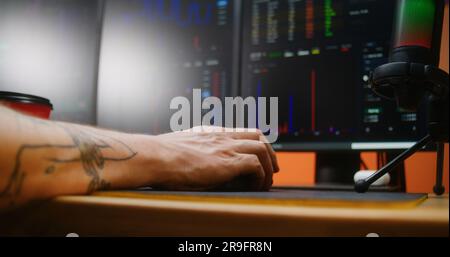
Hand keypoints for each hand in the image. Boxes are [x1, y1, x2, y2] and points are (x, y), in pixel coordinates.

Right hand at [151, 127, 278, 190]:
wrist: (155, 157)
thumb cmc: (161, 157)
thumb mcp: (182, 149)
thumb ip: (196, 152)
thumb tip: (203, 165)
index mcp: (212, 133)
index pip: (242, 132)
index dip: (256, 144)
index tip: (259, 157)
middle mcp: (222, 136)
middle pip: (258, 135)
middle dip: (270, 152)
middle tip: (273, 168)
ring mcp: (226, 147)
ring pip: (262, 148)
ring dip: (268, 166)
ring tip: (266, 181)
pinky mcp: (228, 161)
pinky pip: (256, 165)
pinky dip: (260, 176)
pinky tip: (255, 186)